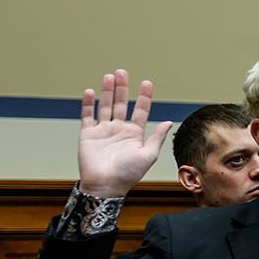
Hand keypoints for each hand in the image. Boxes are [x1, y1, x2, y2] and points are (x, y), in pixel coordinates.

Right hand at [77, 71, 171, 199]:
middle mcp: (119, 129)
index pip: (141, 110)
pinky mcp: (88, 135)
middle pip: (122, 104)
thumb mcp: (148, 154)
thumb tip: (170, 121)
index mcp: (135, 133)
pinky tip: (90, 92)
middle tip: (122, 72)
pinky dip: (88, 104)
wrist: (105, 186)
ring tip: (109, 76)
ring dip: (107, 92)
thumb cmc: (128, 174)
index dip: (144, 96)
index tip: (147, 82)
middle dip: (122, 88)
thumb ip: (157, 137)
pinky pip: (87, 116)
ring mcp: (104, 131)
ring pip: (106, 106)